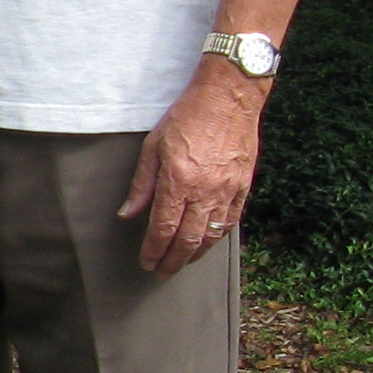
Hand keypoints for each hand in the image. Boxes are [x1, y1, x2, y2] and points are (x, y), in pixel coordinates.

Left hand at [119, 61, 264, 274]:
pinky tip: (208, 243)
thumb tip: (128, 214)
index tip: (146, 263)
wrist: (228, 99)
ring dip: (195, 254)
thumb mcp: (152, 146)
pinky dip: (218, 237)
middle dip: (173, 260)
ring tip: (182, 263)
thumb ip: (141, 184)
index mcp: (178, 181)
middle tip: (162, 273)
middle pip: (188, 239)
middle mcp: (205, 191)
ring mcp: (228, 191)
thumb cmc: (186, 118)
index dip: (153, 250)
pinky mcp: (244, 186)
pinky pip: (231, 221)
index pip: (163, 228)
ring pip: (212, 235)